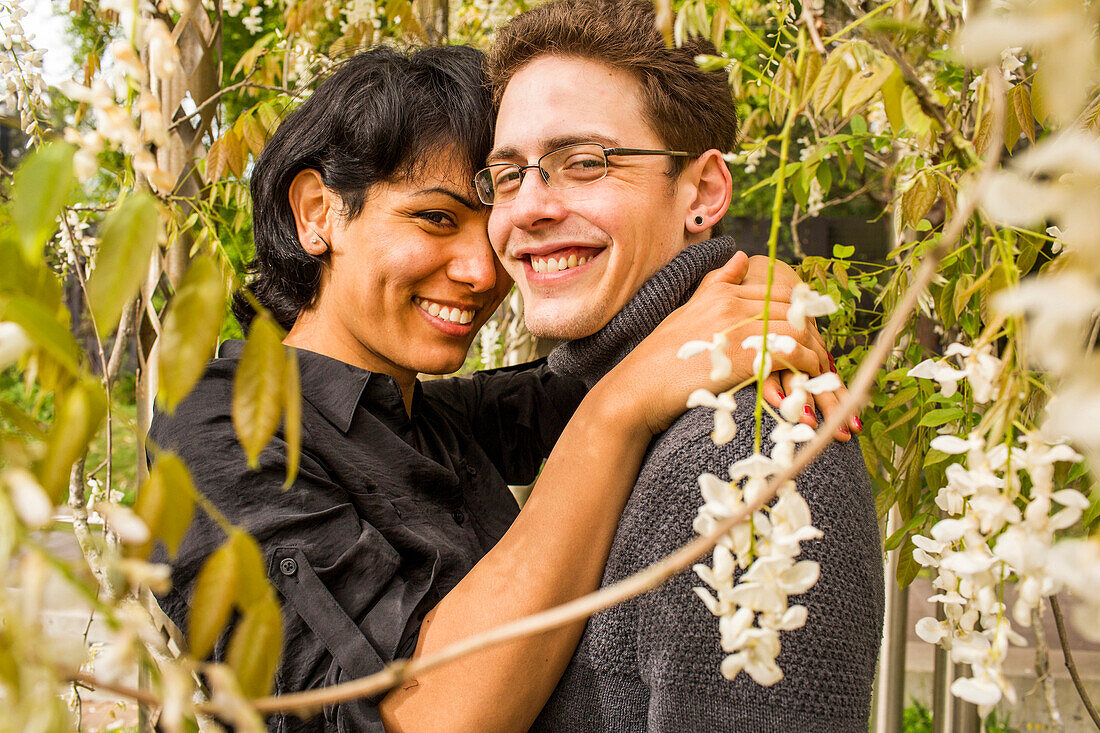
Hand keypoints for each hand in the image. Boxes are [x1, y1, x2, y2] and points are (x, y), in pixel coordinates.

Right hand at [607, 252, 859, 438]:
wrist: (638, 390)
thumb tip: (742, 257)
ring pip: (797, 331)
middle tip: (817, 352)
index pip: (776, 292)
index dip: (796, 312)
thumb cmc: (659, 359)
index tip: (803, 332)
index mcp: (720, 292)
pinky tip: (807, 378)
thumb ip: (717, 285)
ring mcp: (741, 330)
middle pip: (791, 310)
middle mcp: (732, 304)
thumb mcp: (686, 312)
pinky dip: (807, 366)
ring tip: (816, 367)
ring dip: (813, 350)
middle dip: (809, 331)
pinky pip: (794, 355)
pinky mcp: (748, 358)